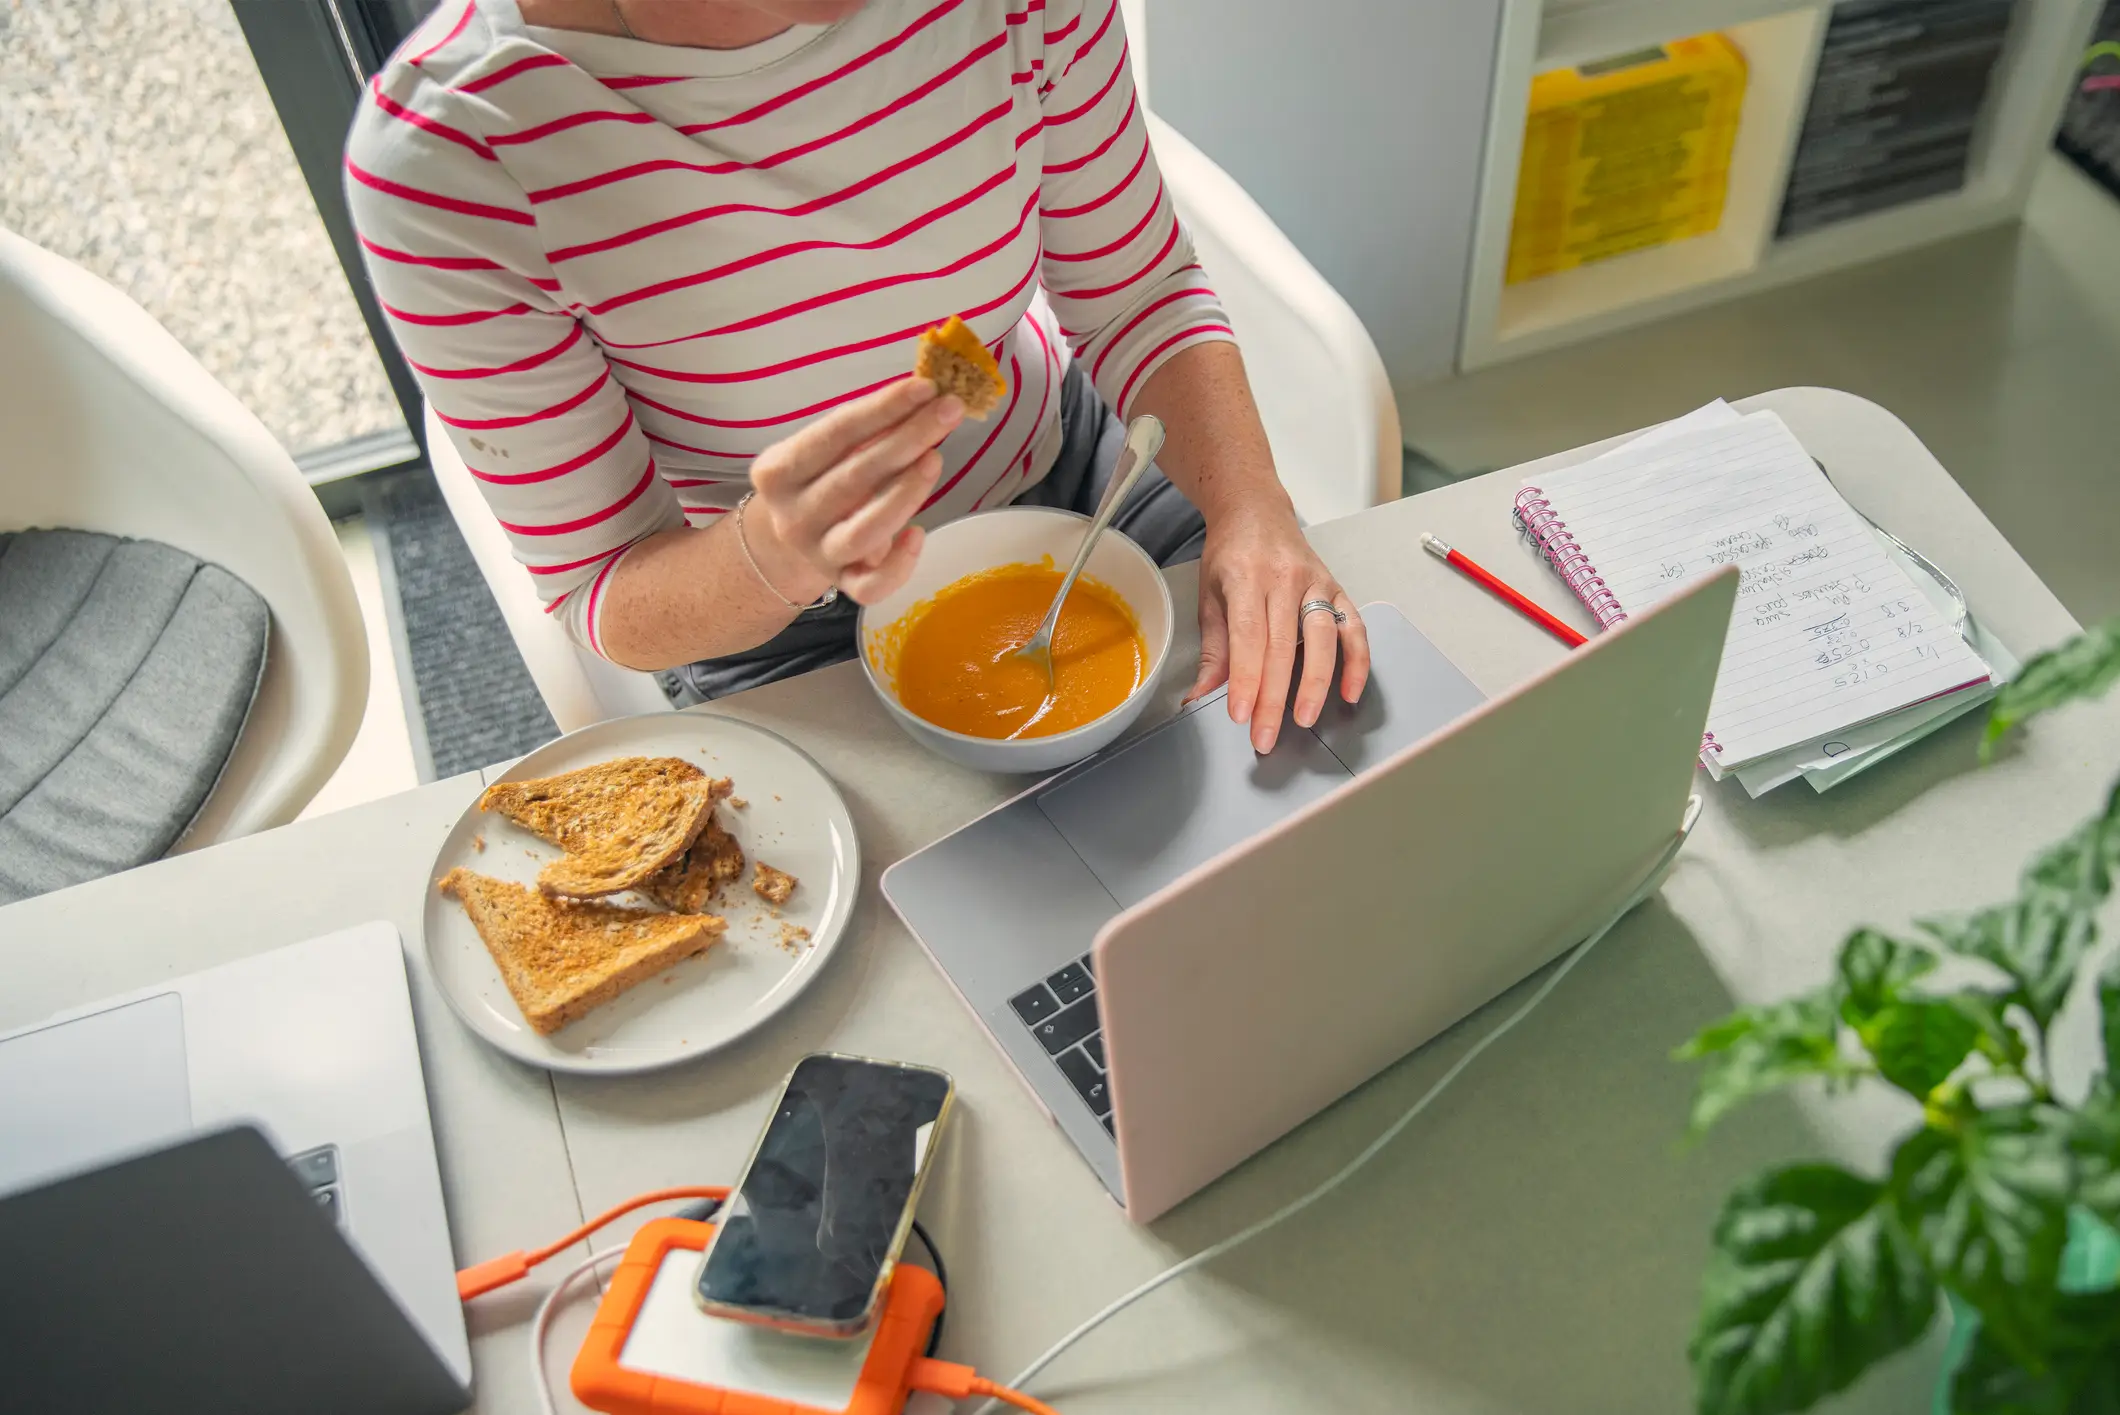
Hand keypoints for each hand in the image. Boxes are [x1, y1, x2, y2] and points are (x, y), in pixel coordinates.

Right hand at [745, 378, 963, 604]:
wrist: (786, 545)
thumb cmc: (817, 481)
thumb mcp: (823, 451)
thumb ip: (864, 429)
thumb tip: (923, 396)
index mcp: (778, 471)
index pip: (834, 433)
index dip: (882, 408)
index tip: (924, 386)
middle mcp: (792, 516)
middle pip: (854, 477)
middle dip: (907, 439)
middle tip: (949, 411)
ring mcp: (817, 554)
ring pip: (863, 532)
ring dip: (905, 494)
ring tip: (936, 459)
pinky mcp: (843, 585)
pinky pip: (871, 587)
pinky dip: (899, 565)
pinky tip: (919, 534)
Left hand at [1188, 506, 1369, 752]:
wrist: (1256, 510)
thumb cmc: (1229, 555)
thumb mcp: (1209, 596)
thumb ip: (1213, 649)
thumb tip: (1201, 696)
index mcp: (1246, 578)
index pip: (1248, 638)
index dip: (1246, 680)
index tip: (1242, 715)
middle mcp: (1285, 579)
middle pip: (1283, 646)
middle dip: (1275, 697)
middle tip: (1266, 736)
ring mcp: (1315, 583)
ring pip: (1322, 638)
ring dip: (1316, 683)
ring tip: (1305, 719)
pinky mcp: (1337, 589)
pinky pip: (1354, 628)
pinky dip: (1357, 662)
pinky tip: (1349, 692)